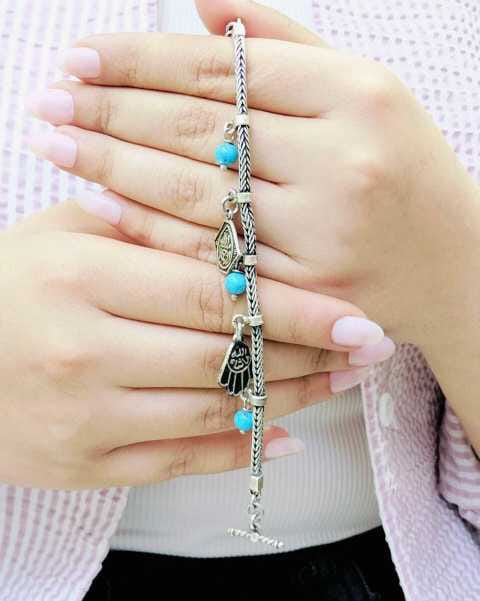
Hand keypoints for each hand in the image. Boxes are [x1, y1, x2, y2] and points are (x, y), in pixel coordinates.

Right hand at [0, 202, 385, 488]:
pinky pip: (179, 464)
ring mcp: (85, 420)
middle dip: (305, 354)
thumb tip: (231, 232)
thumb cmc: (8, 286)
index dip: (290, 307)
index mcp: (81, 280)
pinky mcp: (83, 466)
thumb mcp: (62, 238)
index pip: (212, 295)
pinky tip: (287, 436)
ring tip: (339, 383)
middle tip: (363, 347)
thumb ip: (140, 230)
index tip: (352, 314)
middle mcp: (85, 354)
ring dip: (288, 400)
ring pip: (213, 412)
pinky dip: (239, 451)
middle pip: (224, 356)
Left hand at [27, 0, 479, 354]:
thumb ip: (283, 41)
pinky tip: (99, 204)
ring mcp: (322, 235)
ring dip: (112, 167)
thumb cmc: (402, 167)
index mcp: (355, 96)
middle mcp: (340, 162)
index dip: (141, 59)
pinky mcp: (305, 293)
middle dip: (110, 111)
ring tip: (53, 144)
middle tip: (47, 99)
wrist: (453, 263)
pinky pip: (213, 257)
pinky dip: (150, 229)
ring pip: (194, 194)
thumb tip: (201, 1)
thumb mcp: (361, 88)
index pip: (222, 70)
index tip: (80, 56)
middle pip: (198, 130)